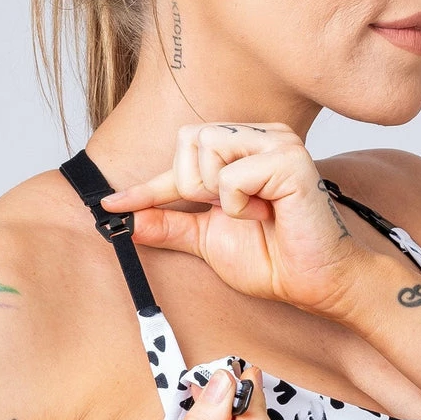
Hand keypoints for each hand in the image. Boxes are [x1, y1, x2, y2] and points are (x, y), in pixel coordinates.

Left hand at [101, 123, 370, 318]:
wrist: (312, 283)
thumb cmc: (273, 259)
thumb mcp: (207, 241)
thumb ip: (171, 225)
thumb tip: (128, 221)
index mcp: (242, 150)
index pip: (182, 156)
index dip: (146, 185)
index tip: (108, 205)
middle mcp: (260, 137)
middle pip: (189, 139)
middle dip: (194, 186)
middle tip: (228, 212)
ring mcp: (278, 143)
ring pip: (207, 148)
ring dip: (217, 194)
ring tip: (251, 212)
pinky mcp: (290, 159)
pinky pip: (231, 177)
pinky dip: (239, 206)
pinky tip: (267, 215)